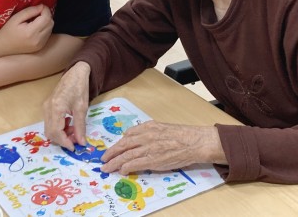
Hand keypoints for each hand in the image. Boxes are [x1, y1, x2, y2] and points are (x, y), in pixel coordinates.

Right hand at [0, 5, 53, 54]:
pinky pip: (48, 34)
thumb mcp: (16, 18)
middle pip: (50, 23)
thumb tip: (42, 7)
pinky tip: (36, 28)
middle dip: (46, 15)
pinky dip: (45, 29)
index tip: (40, 6)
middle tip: (37, 13)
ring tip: (36, 20)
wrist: (3, 46)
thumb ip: (30, 11)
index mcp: (31, 32)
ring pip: (50, 28)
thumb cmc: (7, 31)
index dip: (45, 10)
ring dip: (46, 22)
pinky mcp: (40, 47)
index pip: (46, 18)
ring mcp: (40, 45)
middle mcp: (38, 40)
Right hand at [43, 62, 90, 149]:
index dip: (65, 142)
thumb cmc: (79, 88)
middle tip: (75, 140)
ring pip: (49, 129)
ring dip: (61, 134)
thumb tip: (82, 142)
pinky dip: (59, 127)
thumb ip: (80, 127)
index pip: (56, 132)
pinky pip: (50, 123)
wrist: (75, 74)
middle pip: (50, 133)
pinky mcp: (47, 107)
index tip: (74, 148)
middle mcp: (47, 109)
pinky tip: (69, 124)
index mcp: (56, 108)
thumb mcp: (82, 108)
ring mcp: (45, 107)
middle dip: (62, 140)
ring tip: (74, 131)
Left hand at [100, 122, 224, 174]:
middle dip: (111, 153)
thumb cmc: (182, 136)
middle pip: (123, 145)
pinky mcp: (153, 160)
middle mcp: (145, 136)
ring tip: (107, 167)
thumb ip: (148, 131)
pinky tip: (121, 170)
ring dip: (114, 162)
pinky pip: (134, 163)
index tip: (112, 149)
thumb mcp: (162, 127)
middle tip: (103, 159)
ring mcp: (148, 148)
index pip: (128, 135)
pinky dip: (126, 167)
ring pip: (125, 155)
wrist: (194, 142)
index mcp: (148, 127)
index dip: (118, 143)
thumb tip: (134, 137)